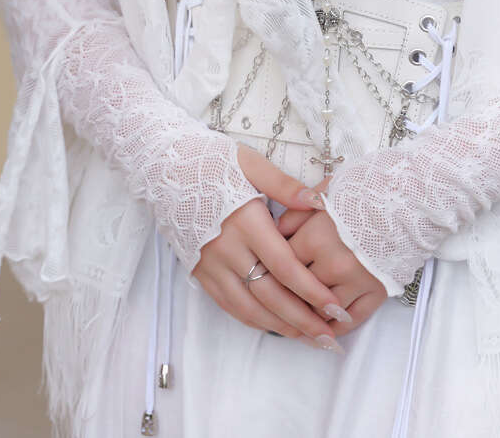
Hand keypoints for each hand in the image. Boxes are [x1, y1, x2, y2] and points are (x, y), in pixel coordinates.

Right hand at [191, 147, 348, 350]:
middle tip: (329, 336)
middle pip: (269, 295)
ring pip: (248, 308)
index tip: (334, 305)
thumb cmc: (212, 161)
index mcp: (245, 222)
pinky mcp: (199, 273)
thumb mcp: (250, 163)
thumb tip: (317, 202)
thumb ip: (284, 185)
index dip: (311, 290)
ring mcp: (210, 265)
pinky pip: (228, 305)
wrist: (164, 168)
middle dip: (302, 319)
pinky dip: (253, 319)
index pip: (284, 266)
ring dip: (279, 326)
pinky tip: (273, 325)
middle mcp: (227, 249)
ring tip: (307, 337)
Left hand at [277, 194, 388, 333]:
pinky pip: (350, 321)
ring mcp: (356, 281)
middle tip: (279, 300)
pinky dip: (334, 327)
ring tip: (300, 317)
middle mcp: (334, 264)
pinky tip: (325, 326)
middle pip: (300, 292)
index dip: (274, 269)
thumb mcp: (322, 195)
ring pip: (322, 311)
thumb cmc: (361, 193)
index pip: (283, 265)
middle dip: (288, 295)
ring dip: (309, 315)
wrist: (403, 196)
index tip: (269, 272)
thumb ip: (294, 216)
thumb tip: (273, 236)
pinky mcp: (377, 292)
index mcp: (317, 238)